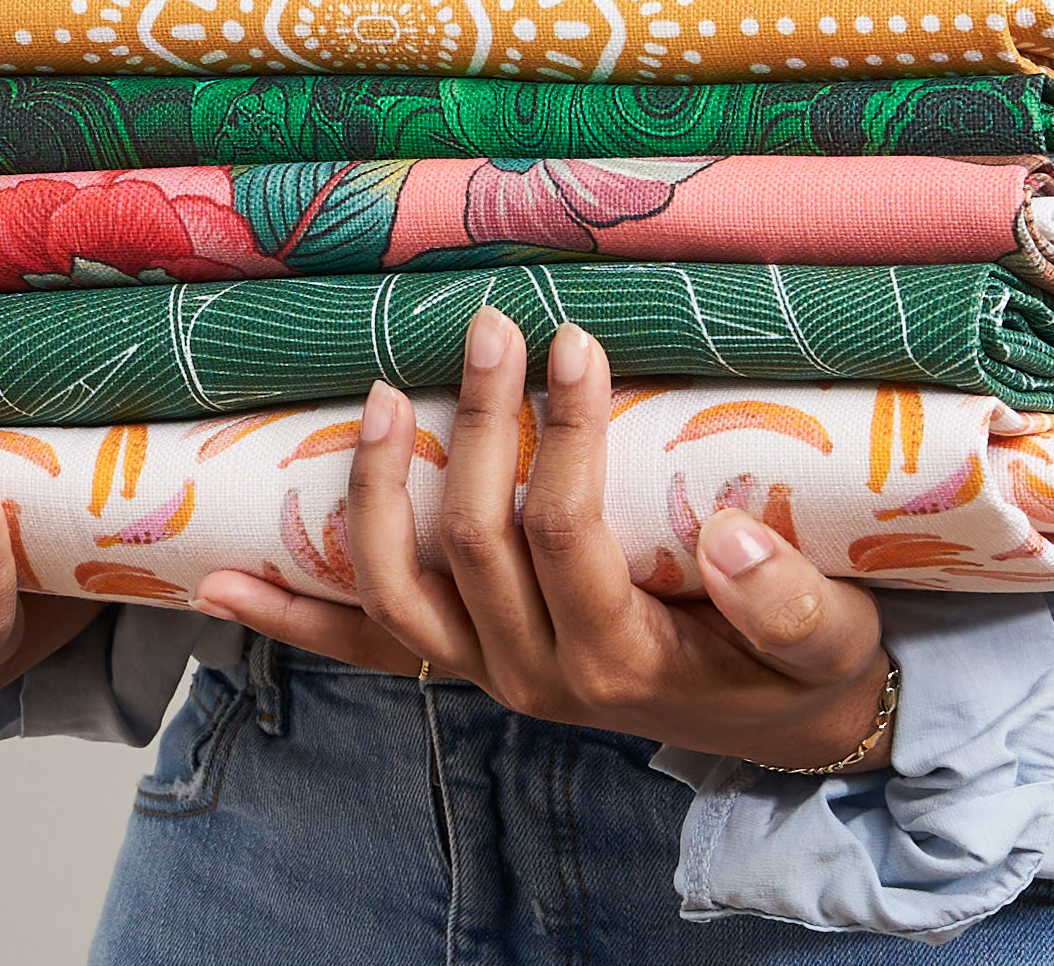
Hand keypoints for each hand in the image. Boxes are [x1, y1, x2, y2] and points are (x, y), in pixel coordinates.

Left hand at [192, 311, 894, 772]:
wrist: (781, 731)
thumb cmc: (801, 665)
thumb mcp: (832, 640)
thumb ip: (789, 602)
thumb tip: (726, 536)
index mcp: (619, 659)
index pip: (564, 531)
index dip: (564, 434)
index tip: (577, 342)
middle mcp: (537, 676)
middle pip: (474, 540)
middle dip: (480, 423)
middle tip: (494, 323)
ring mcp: (488, 674)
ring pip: (399, 590)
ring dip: (377, 489)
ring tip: (385, 392)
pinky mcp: (465, 666)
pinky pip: (363, 649)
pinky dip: (292, 616)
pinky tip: (221, 582)